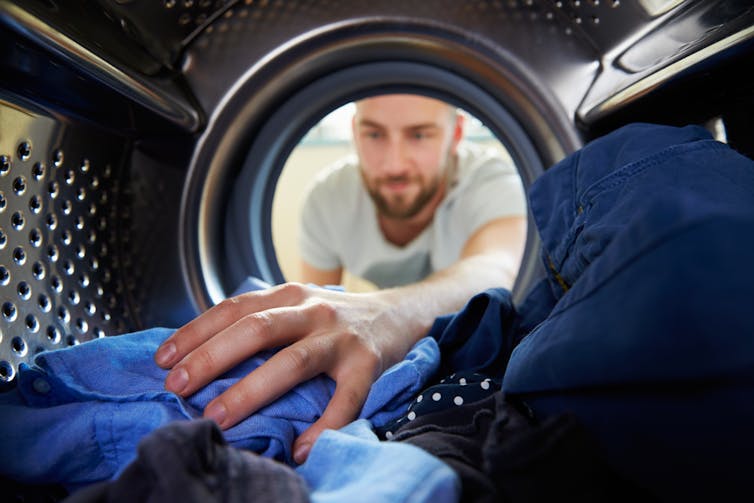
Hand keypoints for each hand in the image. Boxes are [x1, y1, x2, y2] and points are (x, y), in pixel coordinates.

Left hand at [154, 282, 423, 463]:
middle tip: (178, 388)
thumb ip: (260, 322)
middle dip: (212, 358)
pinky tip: (301, 448)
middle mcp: (313, 309)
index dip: (195, 332)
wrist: (399, 313)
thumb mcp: (296, 307)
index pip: (234, 308)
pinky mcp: (368, 364)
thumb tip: (198, 357)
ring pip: (293, 362)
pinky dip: (323, 426)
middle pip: (256, 330)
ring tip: (219, 417)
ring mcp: (341, 336)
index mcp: (289, 295)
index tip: (163, 360)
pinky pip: (345, 400)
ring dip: (252, 390)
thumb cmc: (334, 319)